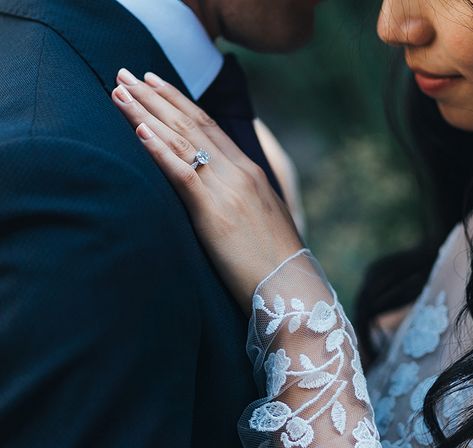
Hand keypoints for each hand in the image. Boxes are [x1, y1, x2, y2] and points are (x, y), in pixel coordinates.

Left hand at [111, 69, 303, 312]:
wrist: (291, 287)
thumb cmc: (277, 264)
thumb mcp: (264, 222)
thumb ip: (244, 201)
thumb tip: (228, 199)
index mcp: (251, 173)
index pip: (209, 127)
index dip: (179, 102)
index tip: (154, 83)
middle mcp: (239, 173)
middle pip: (192, 124)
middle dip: (155, 96)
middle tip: (124, 72)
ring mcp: (228, 190)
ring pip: (183, 141)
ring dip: (147, 113)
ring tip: (119, 91)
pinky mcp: (214, 212)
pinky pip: (183, 173)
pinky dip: (159, 150)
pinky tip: (138, 130)